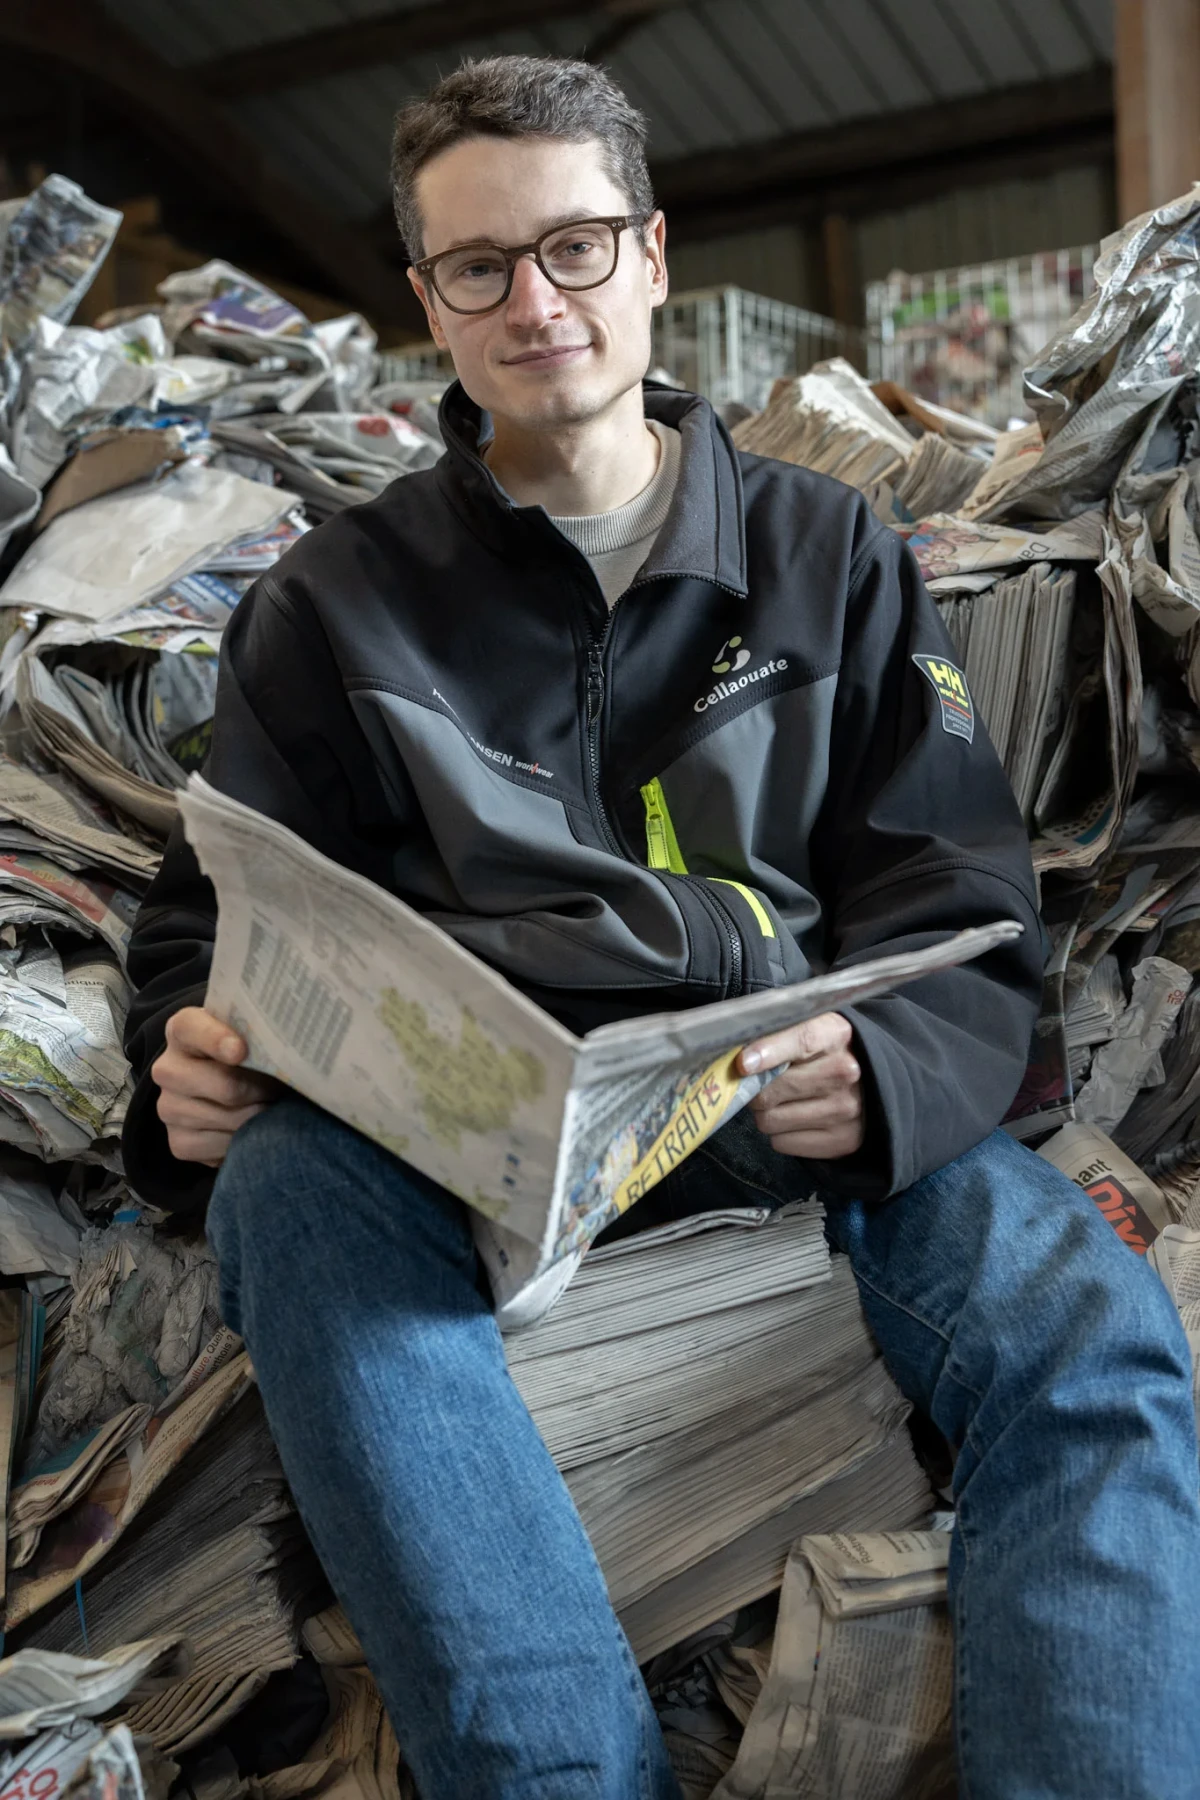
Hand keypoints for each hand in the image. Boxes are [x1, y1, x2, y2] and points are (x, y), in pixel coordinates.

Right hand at [152, 1006, 280, 1167]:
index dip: (217, 1039)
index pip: (192, 1029)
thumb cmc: (246, 1053)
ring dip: (259, 1115)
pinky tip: (250, 1128)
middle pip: (226, 1086)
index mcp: (183, 1030)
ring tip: (268, 1105)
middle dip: (263, 1090)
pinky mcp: (178, 1142)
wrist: (226, 1085)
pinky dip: (246, 1141)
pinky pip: (222, 1147)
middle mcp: (167, 1069)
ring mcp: (168, 1108)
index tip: (241, 1051)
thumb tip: (281, 1054)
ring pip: (230, 1119)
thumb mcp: (249, 1034)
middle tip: (280, 1088)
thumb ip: (258, 1035)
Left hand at [738, 1011, 864, 1159]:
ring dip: (766, 1113)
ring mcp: (846, 1110)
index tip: (743, 1063)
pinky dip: (781, 1133)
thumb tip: (736, 1059)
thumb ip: (775, 1035)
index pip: (801, 1040)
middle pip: (772, 1090)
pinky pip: (781, 1143)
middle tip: (760, 1084)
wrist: (872, 1083)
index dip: (768, 1052)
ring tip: (782, 1101)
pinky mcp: (842, 1140)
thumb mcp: (809, 1027)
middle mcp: (847, 1072)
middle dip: (755, 1089)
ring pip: (770, 1120)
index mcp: (836, 1034)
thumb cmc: (824, 1052)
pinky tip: (796, 1119)